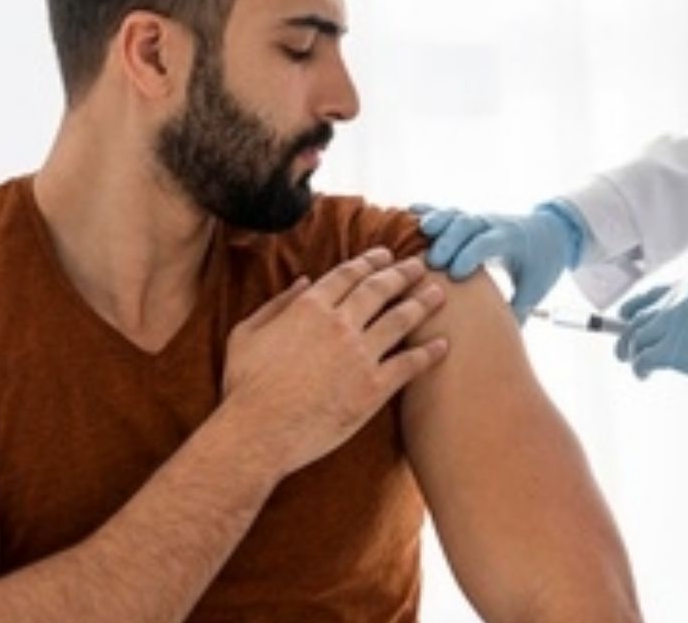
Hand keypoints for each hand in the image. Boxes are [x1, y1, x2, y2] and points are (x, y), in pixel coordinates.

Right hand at [222, 248, 449, 476]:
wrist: (258, 431)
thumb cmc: (245, 387)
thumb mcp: (246, 334)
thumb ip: (276, 304)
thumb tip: (301, 282)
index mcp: (309, 307)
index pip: (348, 274)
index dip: (370, 262)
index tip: (385, 256)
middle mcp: (340, 324)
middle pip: (380, 289)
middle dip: (402, 274)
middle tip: (420, 266)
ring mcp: (360, 354)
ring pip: (400, 319)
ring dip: (422, 303)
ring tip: (438, 293)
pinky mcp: (373, 388)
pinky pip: (408, 364)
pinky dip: (428, 353)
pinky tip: (442, 345)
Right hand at [414, 205, 578, 321]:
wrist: (553, 233)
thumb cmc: (543, 263)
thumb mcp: (536, 288)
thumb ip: (519, 310)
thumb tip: (505, 343)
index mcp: (513, 240)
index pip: (488, 243)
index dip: (471, 255)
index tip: (456, 273)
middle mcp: (495, 225)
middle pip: (469, 225)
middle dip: (450, 241)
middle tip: (433, 262)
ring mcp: (482, 219)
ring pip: (457, 215)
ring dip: (438, 222)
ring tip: (420, 232)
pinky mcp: (472, 218)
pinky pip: (449, 213)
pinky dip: (430, 212)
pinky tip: (411, 212)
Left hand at [614, 277, 687, 383]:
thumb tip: (681, 336)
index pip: (651, 295)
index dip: (634, 308)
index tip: (625, 318)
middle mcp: (676, 301)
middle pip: (637, 318)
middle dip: (626, 335)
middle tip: (623, 351)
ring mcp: (673, 324)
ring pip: (635, 339)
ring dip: (631, 354)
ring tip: (636, 365)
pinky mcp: (673, 350)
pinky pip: (642, 359)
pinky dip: (639, 369)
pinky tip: (644, 376)